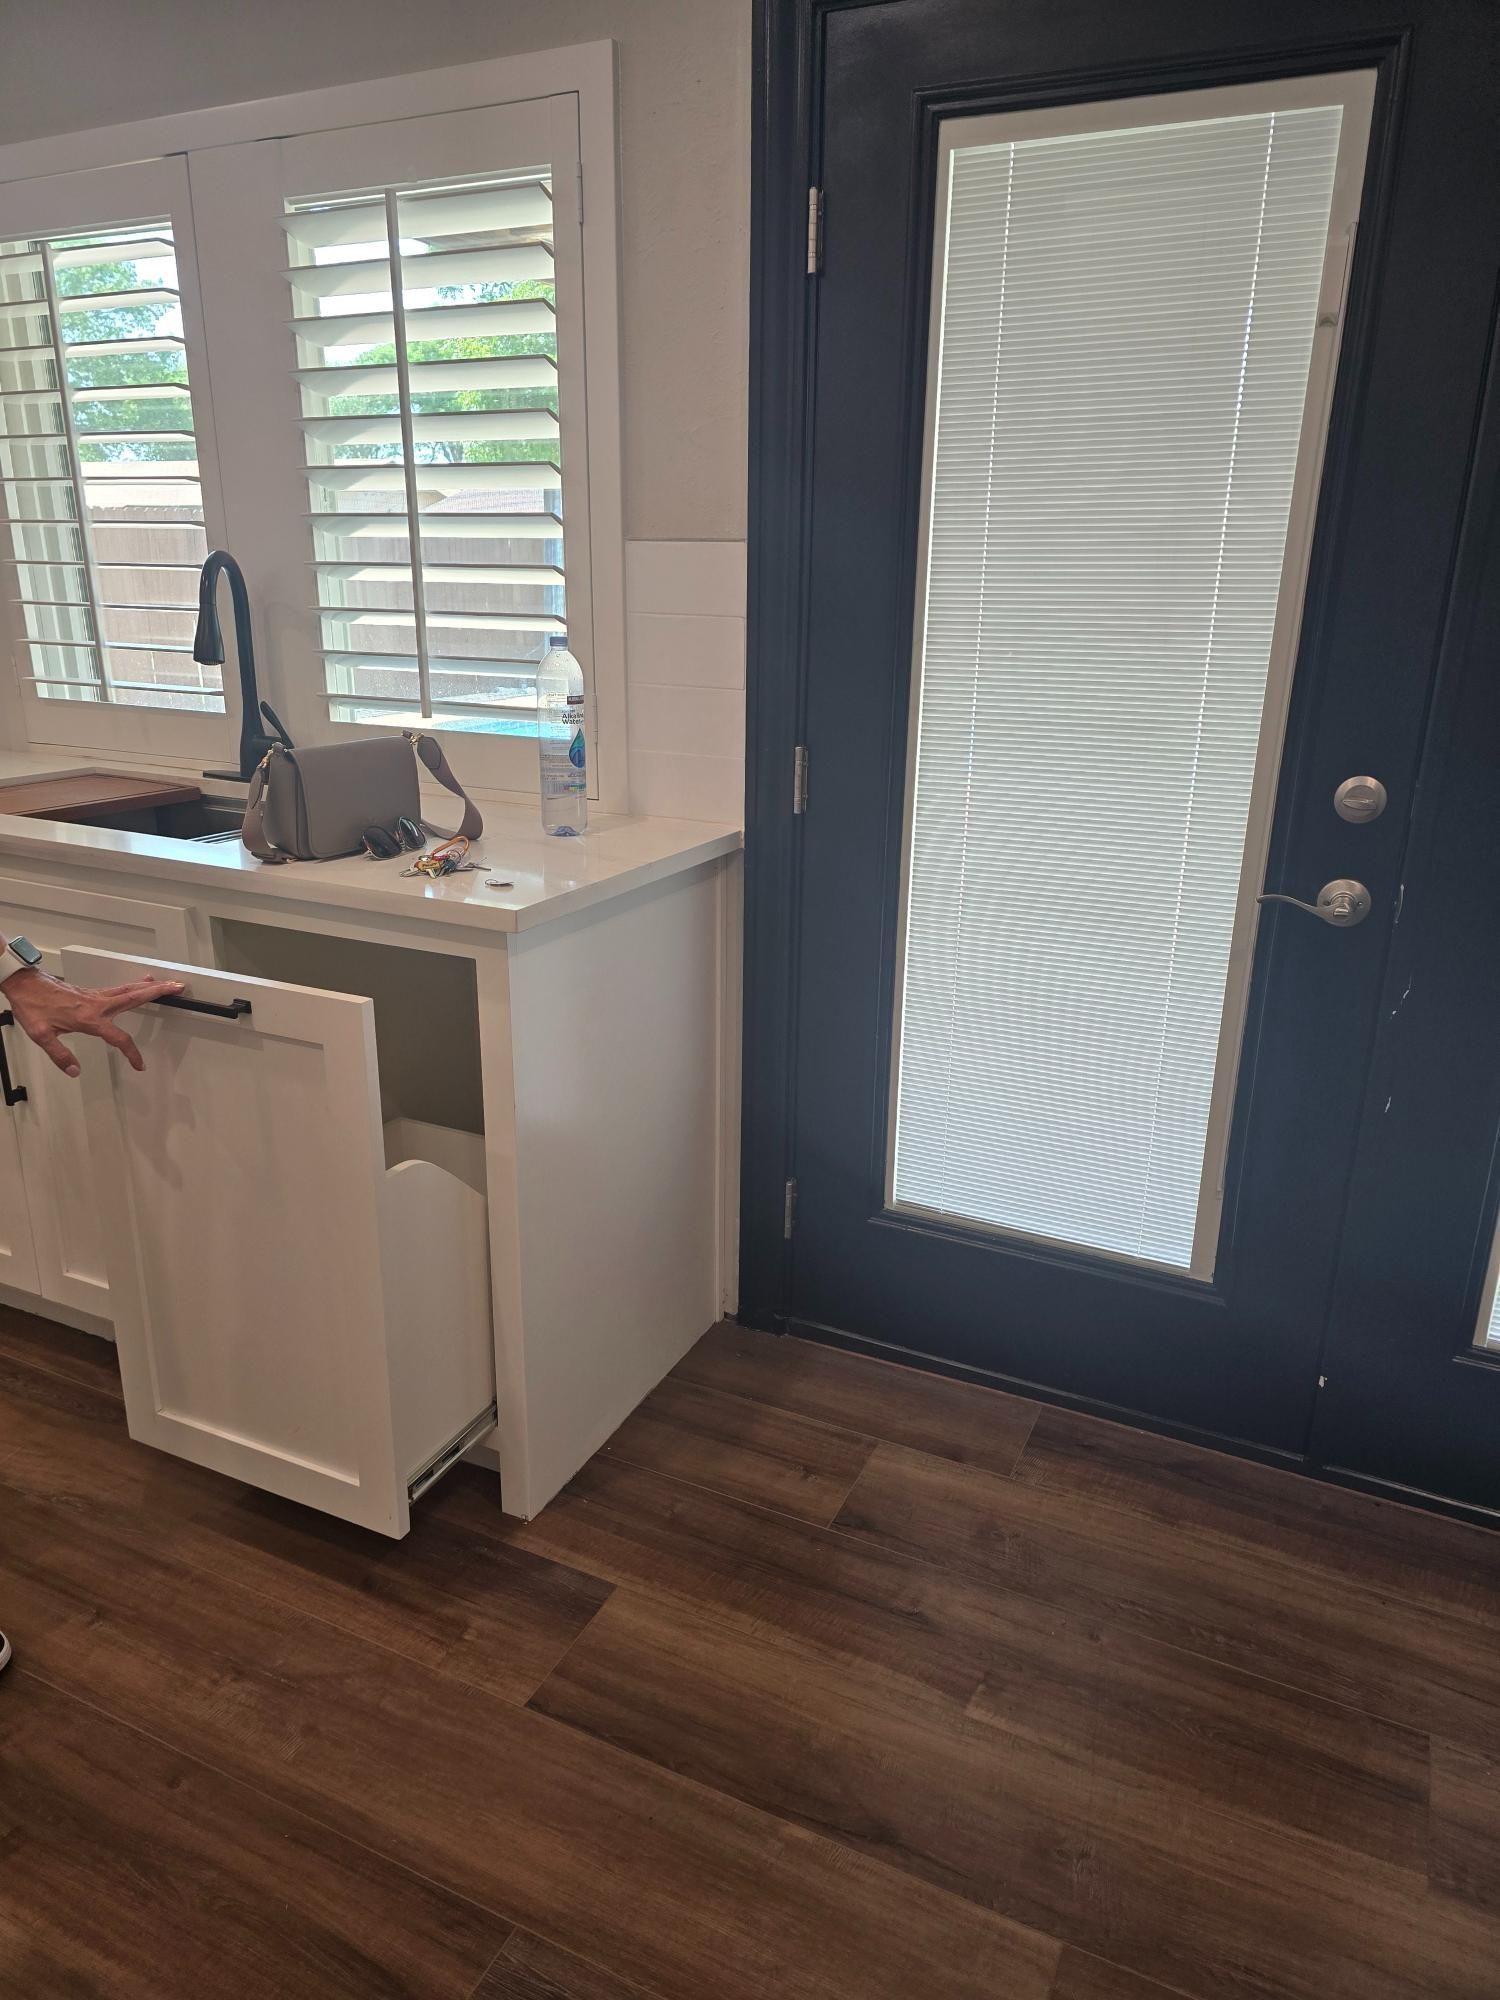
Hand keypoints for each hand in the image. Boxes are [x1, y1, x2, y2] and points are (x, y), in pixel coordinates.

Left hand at [0, 966, 185, 1077]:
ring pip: (129, 989)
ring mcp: (95, 996)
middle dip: (158, 993)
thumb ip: (60, 1055)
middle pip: (134, 997)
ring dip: (150, 987)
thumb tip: (75, 1071)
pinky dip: (135, 985)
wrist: (24, 984)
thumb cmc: (32, 1007)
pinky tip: (141, 982)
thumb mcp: (41, 1035)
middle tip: (178, 987)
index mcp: (88, 1019)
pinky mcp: (90, 992)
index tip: (140, 1064)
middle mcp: (96, 1004)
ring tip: (168, 984)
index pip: (118, 1037)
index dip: (131, 1053)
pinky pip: (119, 987)